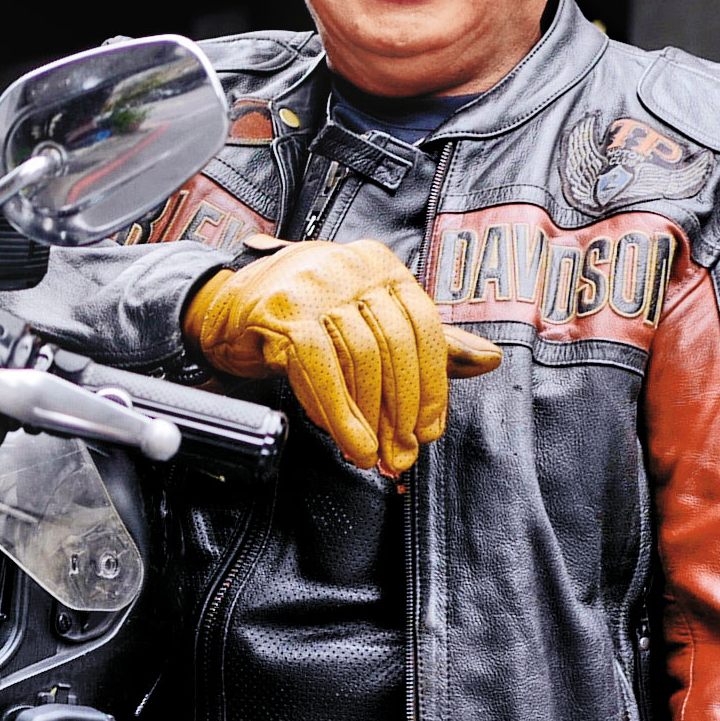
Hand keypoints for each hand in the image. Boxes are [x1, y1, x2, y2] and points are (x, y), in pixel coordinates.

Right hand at [182, 241, 501, 474]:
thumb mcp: (370, 322)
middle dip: (402, 410)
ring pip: (360, 358)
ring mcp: (316, 284)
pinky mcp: (283, 310)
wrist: (229, 309)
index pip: (424, 327)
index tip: (429, 429)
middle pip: (395, 345)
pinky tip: (348, 441)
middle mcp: (353, 266)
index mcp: (383, 265)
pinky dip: (338, 412)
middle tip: (402, 453)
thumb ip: (429, 342)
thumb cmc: (304, 317)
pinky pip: (320, 368)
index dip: (432, 385)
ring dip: (370, 418)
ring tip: (373, 455)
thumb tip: (490, 360)